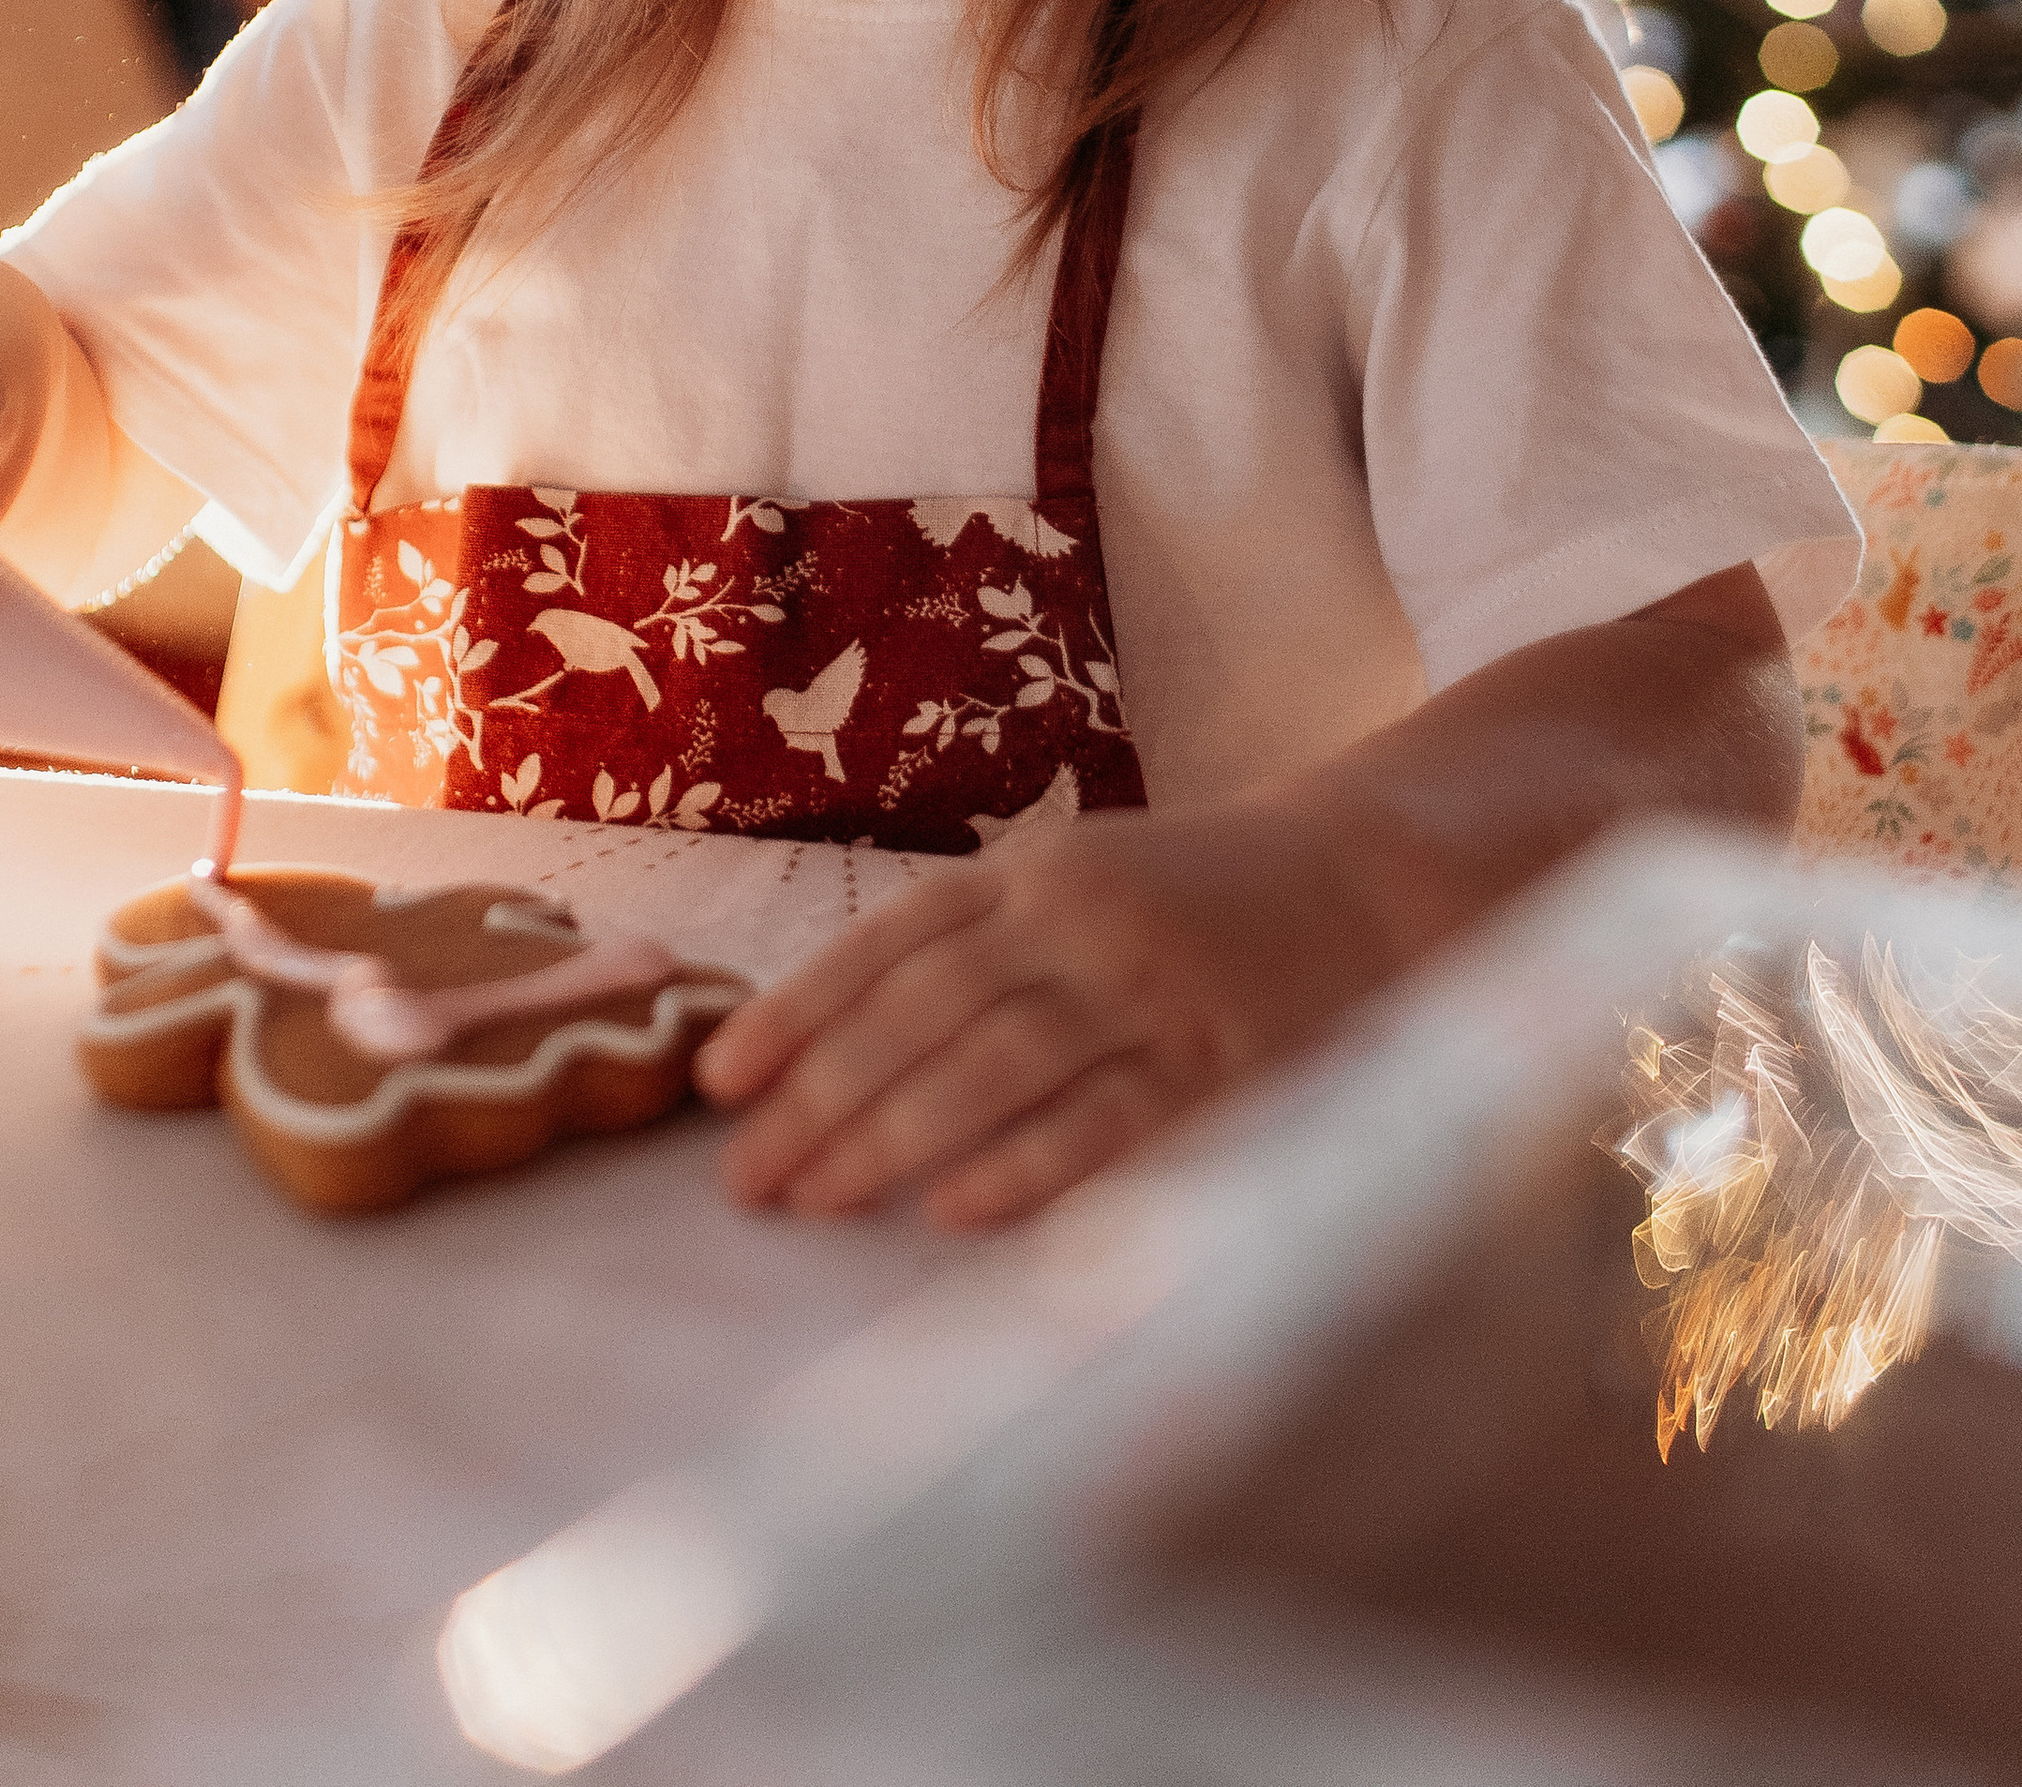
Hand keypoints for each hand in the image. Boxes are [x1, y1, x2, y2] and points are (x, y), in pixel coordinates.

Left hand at [695, 809, 1378, 1232]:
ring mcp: (1151, 986)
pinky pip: (1110, 1120)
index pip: (888, 940)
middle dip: (822, 1094)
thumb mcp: (1072, 887)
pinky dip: (1027, 1165)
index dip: (796, 1007)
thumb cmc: (1185, 903)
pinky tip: (952, 1209)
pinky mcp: (1222, 1061)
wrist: (1364, 881)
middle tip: (744, 1175)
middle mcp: (1078, 917)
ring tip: (813, 1198)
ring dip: (894, 1134)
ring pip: (1000, 1062)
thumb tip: (827, 1045)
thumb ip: (972, 949)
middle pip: (924, 1007)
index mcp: (1030, 871)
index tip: (717, 1080)